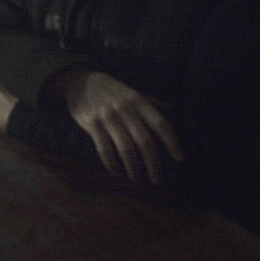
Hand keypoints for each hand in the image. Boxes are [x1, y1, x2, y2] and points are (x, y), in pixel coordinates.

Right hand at [50, 69, 183, 185]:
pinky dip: (112, 164)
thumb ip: (151, 102)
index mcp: (138, 101)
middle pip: (145, 142)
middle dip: (153, 164)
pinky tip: (117, 172)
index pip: (160, 123)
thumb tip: (173, 113)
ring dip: (133, 168)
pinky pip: (104, 149)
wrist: (80, 81)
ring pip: (126, 149)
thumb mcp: (132, 91)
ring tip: (137, 178)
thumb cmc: (111, 90)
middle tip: (157, 179)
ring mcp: (107, 117)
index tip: (179, 158)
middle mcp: (124, 109)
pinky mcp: (92, 124)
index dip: (171, 141)